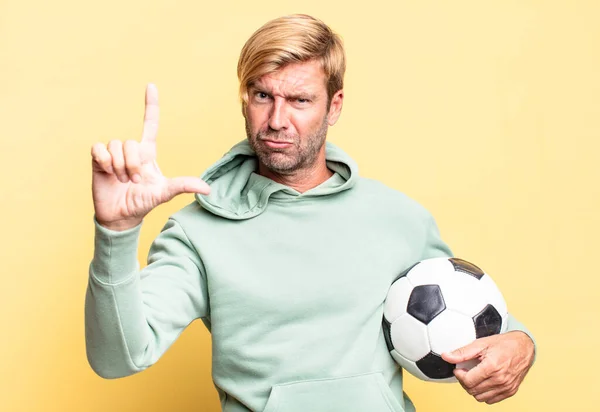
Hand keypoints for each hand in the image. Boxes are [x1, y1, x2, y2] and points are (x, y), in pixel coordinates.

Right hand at [91, 84, 209, 230]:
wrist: (122, 216)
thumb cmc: (143, 202)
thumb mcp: (165, 193)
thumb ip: (183, 186)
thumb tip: (207, 188)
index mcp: (147, 152)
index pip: (150, 123)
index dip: (151, 105)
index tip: (151, 85)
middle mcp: (130, 150)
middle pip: (131, 142)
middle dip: (133, 164)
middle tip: (134, 180)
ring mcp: (114, 154)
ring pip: (116, 145)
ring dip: (121, 166)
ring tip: (122, 180)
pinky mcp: (99, 160)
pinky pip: (99, 149)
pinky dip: (105, 162)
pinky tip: (108, 173)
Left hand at [441, 331, 533, 403]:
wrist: (524, 347)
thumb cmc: (504, 343)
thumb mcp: (481, 344)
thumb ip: (462, 352)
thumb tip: (446, 356)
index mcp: (492, 367)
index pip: (468, 381)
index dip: (459, 375)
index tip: (458, 369)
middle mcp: (500, 379)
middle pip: (472, 390)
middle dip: (464, 381)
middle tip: (465, 371)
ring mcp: (506, 387)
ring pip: (480, 397)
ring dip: (473, 389)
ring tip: (474, 376)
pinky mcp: (511, 391)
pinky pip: (491, 400)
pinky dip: (484, 393)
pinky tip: (483, 382)